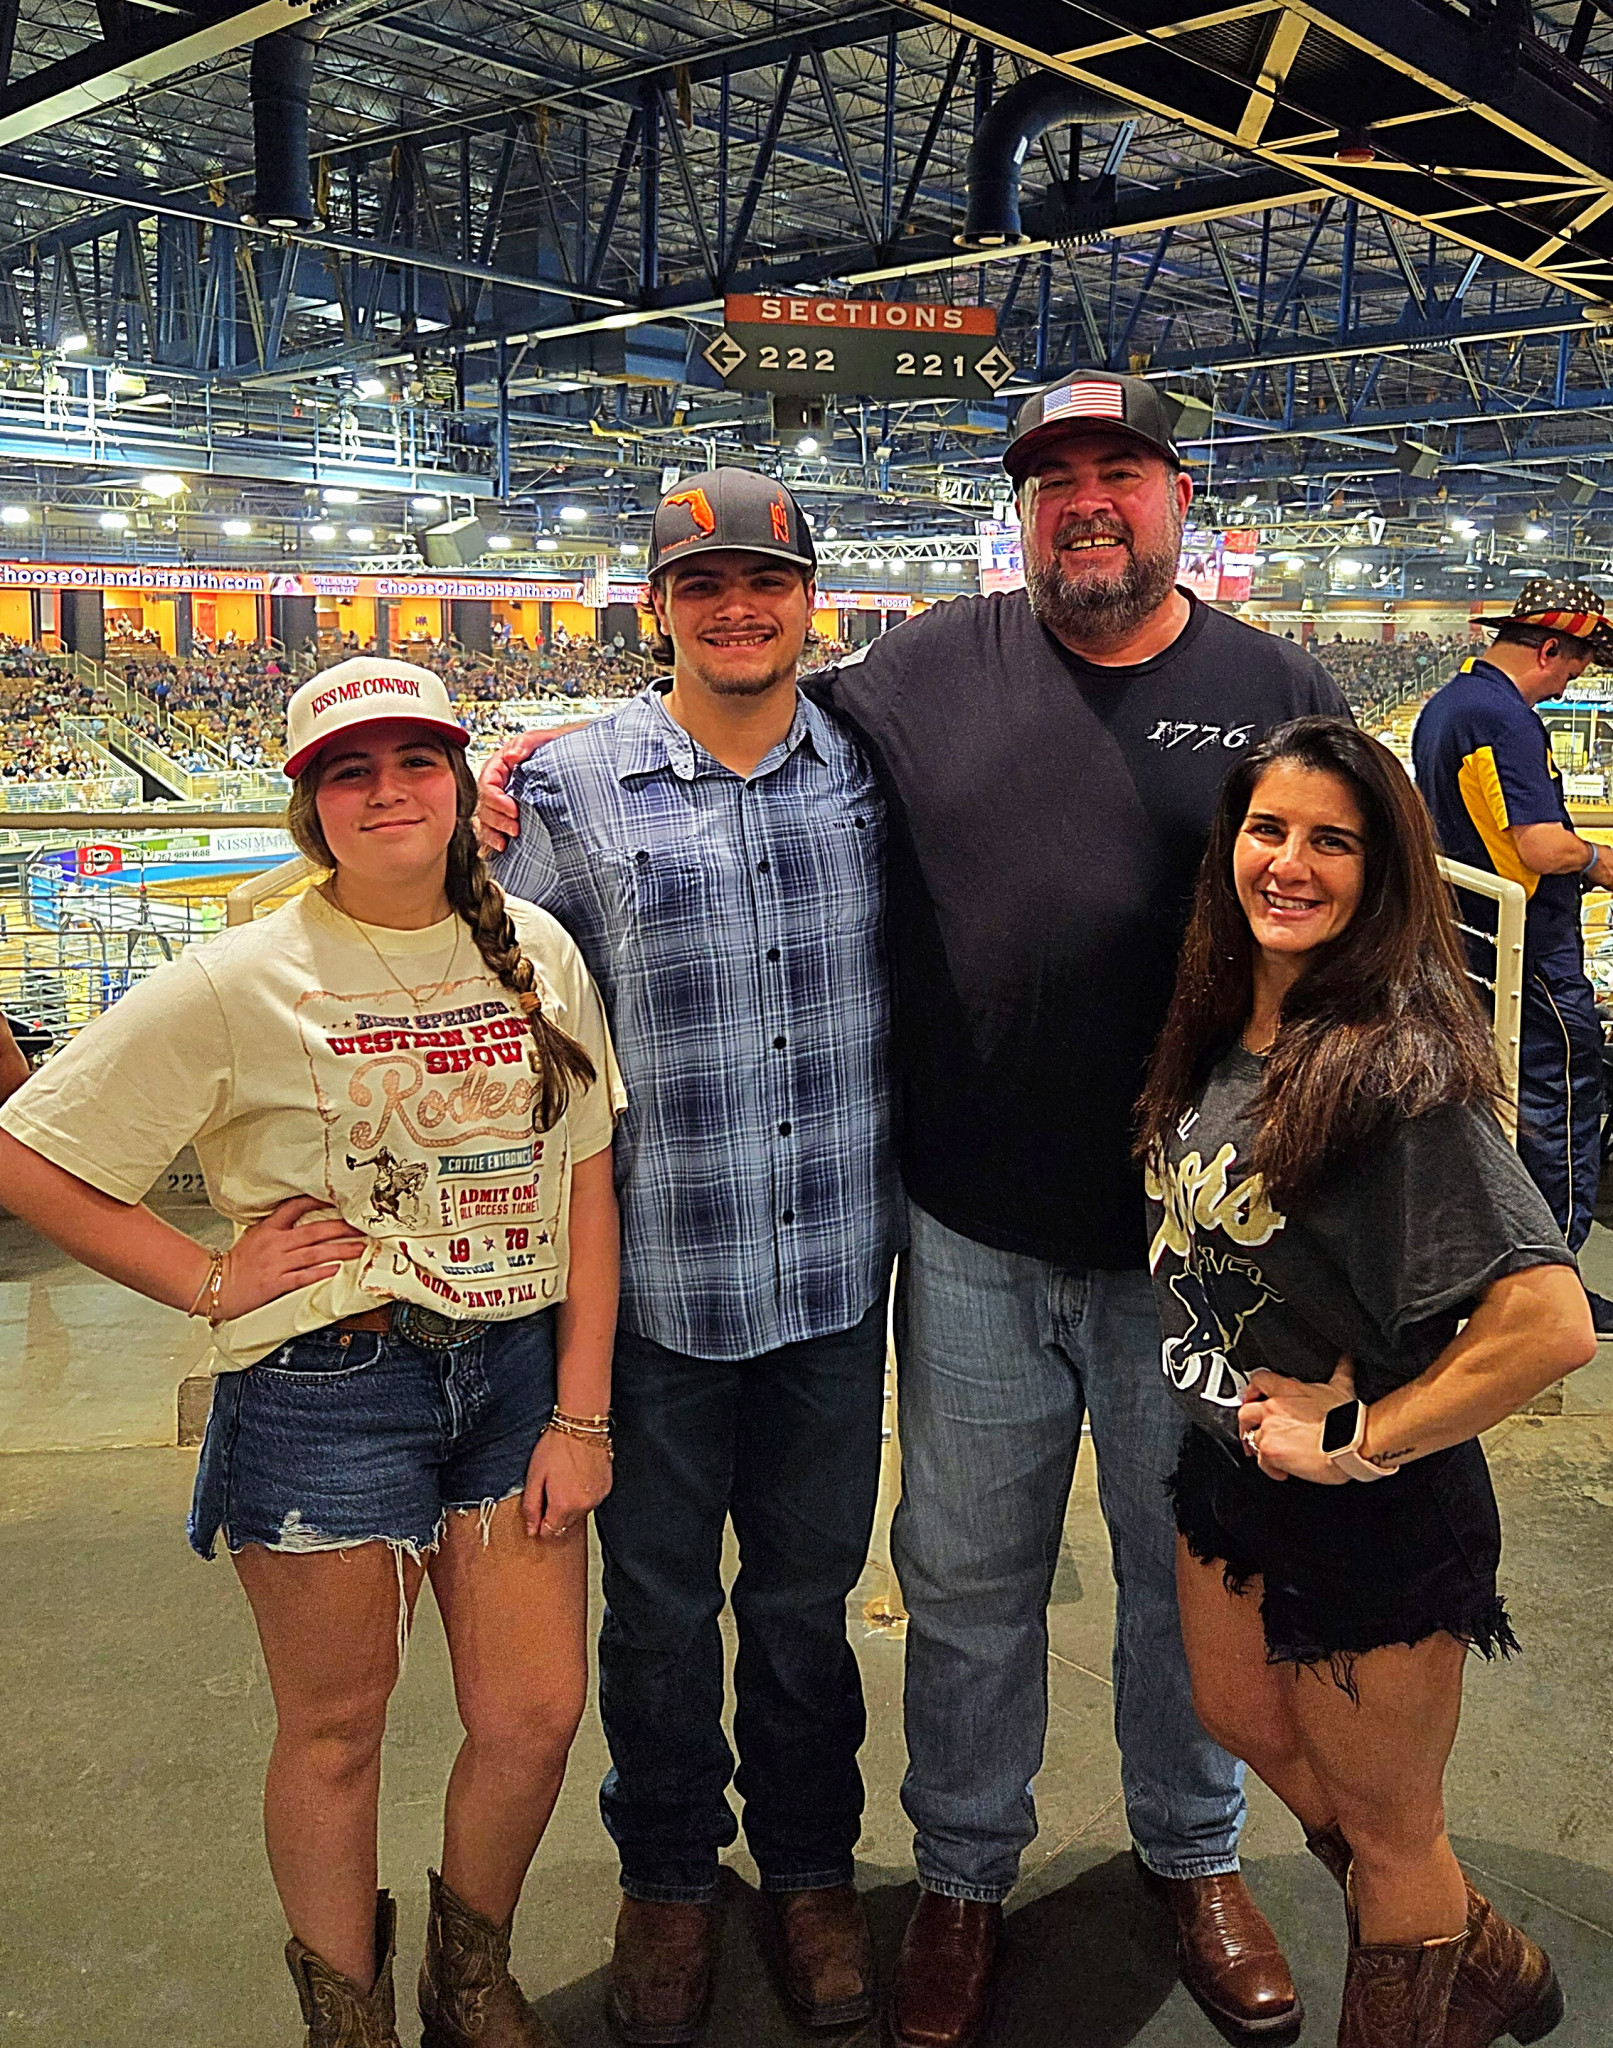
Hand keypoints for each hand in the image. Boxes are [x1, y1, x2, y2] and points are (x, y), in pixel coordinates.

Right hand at [212, 1196, 369, 1319]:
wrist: (215, 1285)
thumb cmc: (236, 1263)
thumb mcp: (253, 1236)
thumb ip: (276, 1228)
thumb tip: (298, 1219)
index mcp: (269, 1229)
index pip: (294, 1208)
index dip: (316, 1201)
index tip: (337, 1199)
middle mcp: (275, 1244)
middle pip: (314, 1232)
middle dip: (341, 1228)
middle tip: (362, 1226)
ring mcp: (277, 1264)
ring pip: (314, 1254)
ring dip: (340, 1250)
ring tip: (359, 1248)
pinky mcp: (276, 1283)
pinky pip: (302, 1276)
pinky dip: (320, 1272)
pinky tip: (335, 1269)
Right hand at [474, 731, 544, 853]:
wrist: (567, 758)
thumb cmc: (549, 748)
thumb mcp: (538, 740)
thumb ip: (524, 744)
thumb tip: (511, 756)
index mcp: (497, 768)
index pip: (487, 785)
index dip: (496, 800)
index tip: (513, 809)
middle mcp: (496, 787)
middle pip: (484, 806)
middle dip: (497, 820)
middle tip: (515, 828)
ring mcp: (500, 803)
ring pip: (484, 821)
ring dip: (492, 833)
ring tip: (505, 843)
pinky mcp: (507, 816)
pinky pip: (492, 830)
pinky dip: (493, 840)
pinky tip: (502, 847)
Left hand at [523, 1429, 612, 1539]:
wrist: (581, 1426)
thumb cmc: (556, 1446)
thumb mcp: (534, 1476)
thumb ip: (531, 1507)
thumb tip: (532, 1529)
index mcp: (563, 1505)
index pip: (550, 1531)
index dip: (540, 1523)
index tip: (538, 1509)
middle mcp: (584, 1505)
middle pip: (565, 1525)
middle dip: (554, 1514)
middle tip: (549, 1490)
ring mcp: (597, 1497)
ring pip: (579, 1514)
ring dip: (569, 1505)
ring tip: (564, 1480)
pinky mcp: (606, 1488)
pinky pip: (591, 1501)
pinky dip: (583, 1495)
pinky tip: (577, 1478)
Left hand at [1236, 1357, 1355, 1484]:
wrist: (1351, 1444)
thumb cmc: (1348, 1420)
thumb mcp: (1342, 1388)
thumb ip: (1341, 1371)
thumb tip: (1347, 1359)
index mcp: (1287, 1390)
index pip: (1258, 1380)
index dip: (1253, 1391)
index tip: (1256, 1399)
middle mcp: (1273, 1408)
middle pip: (1245, 1413)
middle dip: (1248, 1425)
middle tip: (1256, 1433)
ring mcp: (1269, 1430)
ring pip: (1252, 1439)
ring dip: (1263, 1448)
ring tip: (1276, 1456)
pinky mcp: (1270, 1452)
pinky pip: (1261, 1462)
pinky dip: (1271, 1468)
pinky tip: (1283, 1471)